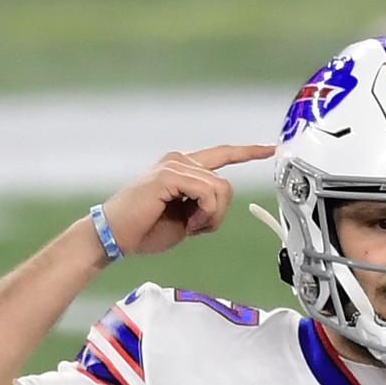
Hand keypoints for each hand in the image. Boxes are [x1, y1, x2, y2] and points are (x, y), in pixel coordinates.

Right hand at [101, 144, 275, 256]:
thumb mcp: (186, 218)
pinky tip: (188, 223)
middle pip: (225, 184)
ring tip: (189, 225)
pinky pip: (207, 193)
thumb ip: (205, 206)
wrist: (115, 236)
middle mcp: (179, 160)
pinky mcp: (168, 175)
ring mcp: (173, 165)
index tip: (270, 148)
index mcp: (183, 168)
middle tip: (197, 227)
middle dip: (219, 213)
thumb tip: (219, 204)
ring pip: (220, 189)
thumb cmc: (145, 229)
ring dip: (211, 216)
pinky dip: (205, 213)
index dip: (247, 152)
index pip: (222, 154)